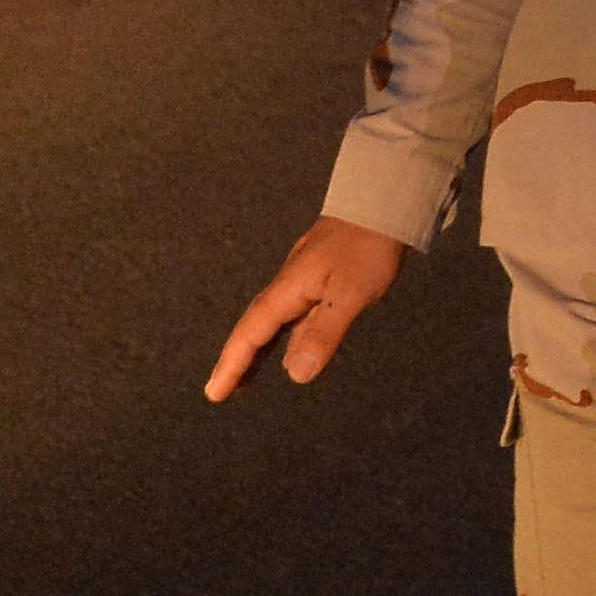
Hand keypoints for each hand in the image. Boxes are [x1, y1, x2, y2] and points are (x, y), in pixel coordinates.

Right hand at [203, 215, 408, 400]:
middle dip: (237, 359)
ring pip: (273, 323)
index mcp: (289, 291)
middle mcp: (290, 287)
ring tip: (247, 378)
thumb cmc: (368, 247)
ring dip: (258, 350)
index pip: (252, 334)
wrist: (382, 202)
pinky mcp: (321, 279)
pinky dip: (284, 338)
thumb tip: (295, 376)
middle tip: (220, 390)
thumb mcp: (349, 293)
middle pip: (255, 328)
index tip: (213, 393)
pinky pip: (292, 317)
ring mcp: (304, 282)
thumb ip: (323, 333)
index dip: (233, 364)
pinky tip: (291, 349)